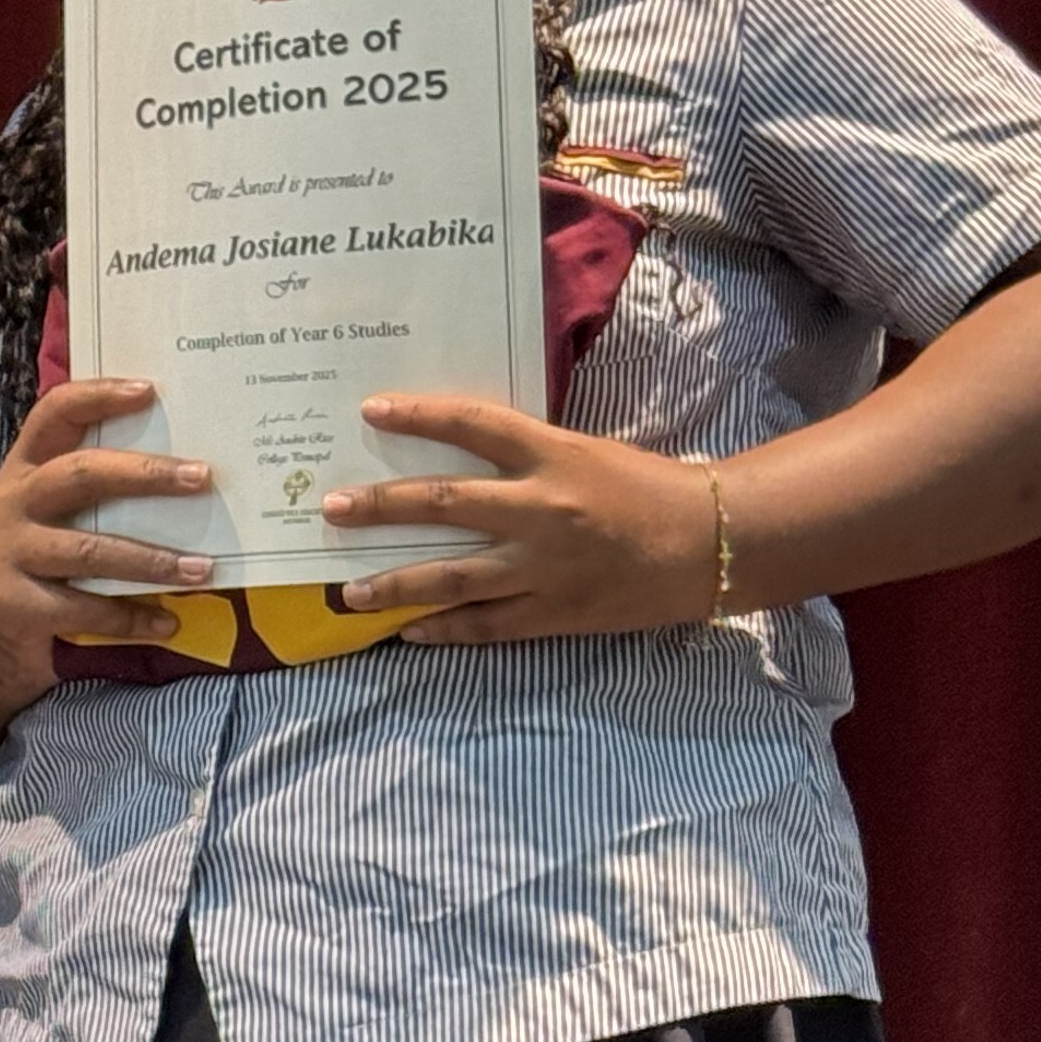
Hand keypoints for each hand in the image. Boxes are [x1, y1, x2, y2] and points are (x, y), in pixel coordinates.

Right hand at [0, 380, 215, 711]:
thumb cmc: (51, 562)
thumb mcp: (65, 516)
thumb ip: (105, 491)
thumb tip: (192, 471)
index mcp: (27, 467)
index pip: (55, 414)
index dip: (98, 396)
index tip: (149, 390)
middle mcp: (13, 502)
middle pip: (80, 475)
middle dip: (146, 475)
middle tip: (202, 478)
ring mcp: (10, 553)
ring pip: (89, 550)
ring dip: (152, 560)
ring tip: (202, 569)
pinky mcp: (15, 605)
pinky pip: (84, 609)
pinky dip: (131, 618)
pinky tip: (168, 622)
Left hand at [323, 395, 724, 641]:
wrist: (709, 544)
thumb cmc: (648, 489)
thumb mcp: (586, 453)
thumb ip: (528, 456)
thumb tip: (461, 456)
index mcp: (553, 455)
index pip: (473, 424)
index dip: (420, 415)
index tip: (371, 410)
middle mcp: (542, 508)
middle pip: (444, 504)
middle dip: (381, 508)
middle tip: (331, 507)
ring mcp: (544, 567)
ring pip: (452, 577)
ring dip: (395, 583)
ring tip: (349, 591)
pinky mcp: (554, 613)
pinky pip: (485, 626)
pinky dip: (442, 629)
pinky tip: (406, 631)